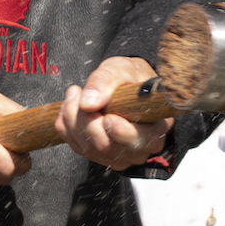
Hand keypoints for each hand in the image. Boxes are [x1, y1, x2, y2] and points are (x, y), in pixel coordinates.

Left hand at [56, 56, 171, 170]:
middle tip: (78, 92)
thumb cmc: (130, 79)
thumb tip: (89, 103)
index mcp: (156, 127)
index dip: (123, 132)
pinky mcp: (100, 156)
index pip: (141, 140)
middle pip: (108, 146)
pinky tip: (71, 108)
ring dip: (73, 120)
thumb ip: (106, 81)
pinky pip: (78, 147)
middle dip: (86, 120)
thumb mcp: (122, 69)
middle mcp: (141, 147)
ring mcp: (120, 155)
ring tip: (74, 95)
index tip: (108, 117)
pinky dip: (68, 127)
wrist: (124, 85)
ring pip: (89, 149)